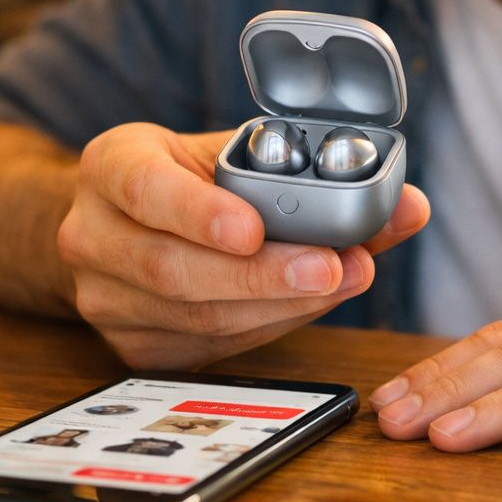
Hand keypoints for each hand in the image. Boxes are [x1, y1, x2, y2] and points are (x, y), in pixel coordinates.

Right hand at [57, 122, 428, 368]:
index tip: (253, 227)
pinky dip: (267, 326)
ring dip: (278, 305)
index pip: (144, 189)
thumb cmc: (189, 177)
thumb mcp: (235, 153)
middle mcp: (90, 235)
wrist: (121, 221)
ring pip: (194, 317)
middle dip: (263, 273)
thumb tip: (411, 205)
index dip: (199, 212)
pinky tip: (309, 303)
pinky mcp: (130, 348)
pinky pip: (207, 348)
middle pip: (173, 268)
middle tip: (334, 267)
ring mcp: (103, 300)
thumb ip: (316, 176)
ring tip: (343, 280)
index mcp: (109, 167)